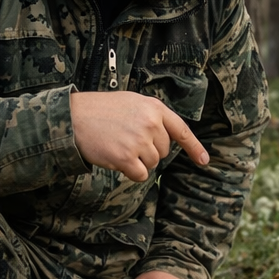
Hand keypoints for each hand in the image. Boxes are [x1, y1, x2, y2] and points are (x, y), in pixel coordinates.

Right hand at [70, 91, 208, 181]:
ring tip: (117, 145)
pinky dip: (130, 172)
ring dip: (137, 162)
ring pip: (152, 164)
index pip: (181, 130)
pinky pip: (141, 175)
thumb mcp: (131, 103)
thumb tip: (164, 139)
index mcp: (154, 108)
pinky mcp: (127, 157)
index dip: (194, 147)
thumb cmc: (99, 110)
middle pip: (163, 152)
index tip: (204, 161)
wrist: (74, 118)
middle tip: (125, 140)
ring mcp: (139, 141)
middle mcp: (150, 123)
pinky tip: (116, 158)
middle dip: (148, 152)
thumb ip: (150, 117)